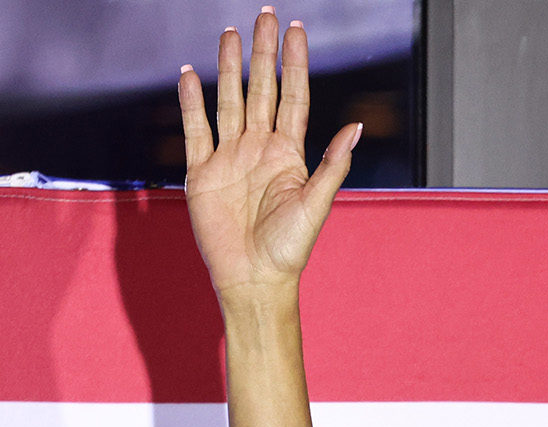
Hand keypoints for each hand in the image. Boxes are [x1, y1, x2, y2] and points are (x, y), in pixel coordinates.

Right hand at [179, 9, 361, 299]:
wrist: (253, 279)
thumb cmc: (289, 250)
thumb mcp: (317, 205)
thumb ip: (333, 164)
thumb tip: (357, 127)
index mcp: (289, 154)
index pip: (293, 97)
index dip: (295, 64)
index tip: (296, 31)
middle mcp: (260, 149)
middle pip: (261, 90)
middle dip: (264, 53)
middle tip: (266, 16)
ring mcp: (230, 158)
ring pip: (229, 101)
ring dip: (229, 68)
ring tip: (230, 35)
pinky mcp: (202, 173)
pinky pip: (195, 130)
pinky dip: (191, 103)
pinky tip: (189, 76)